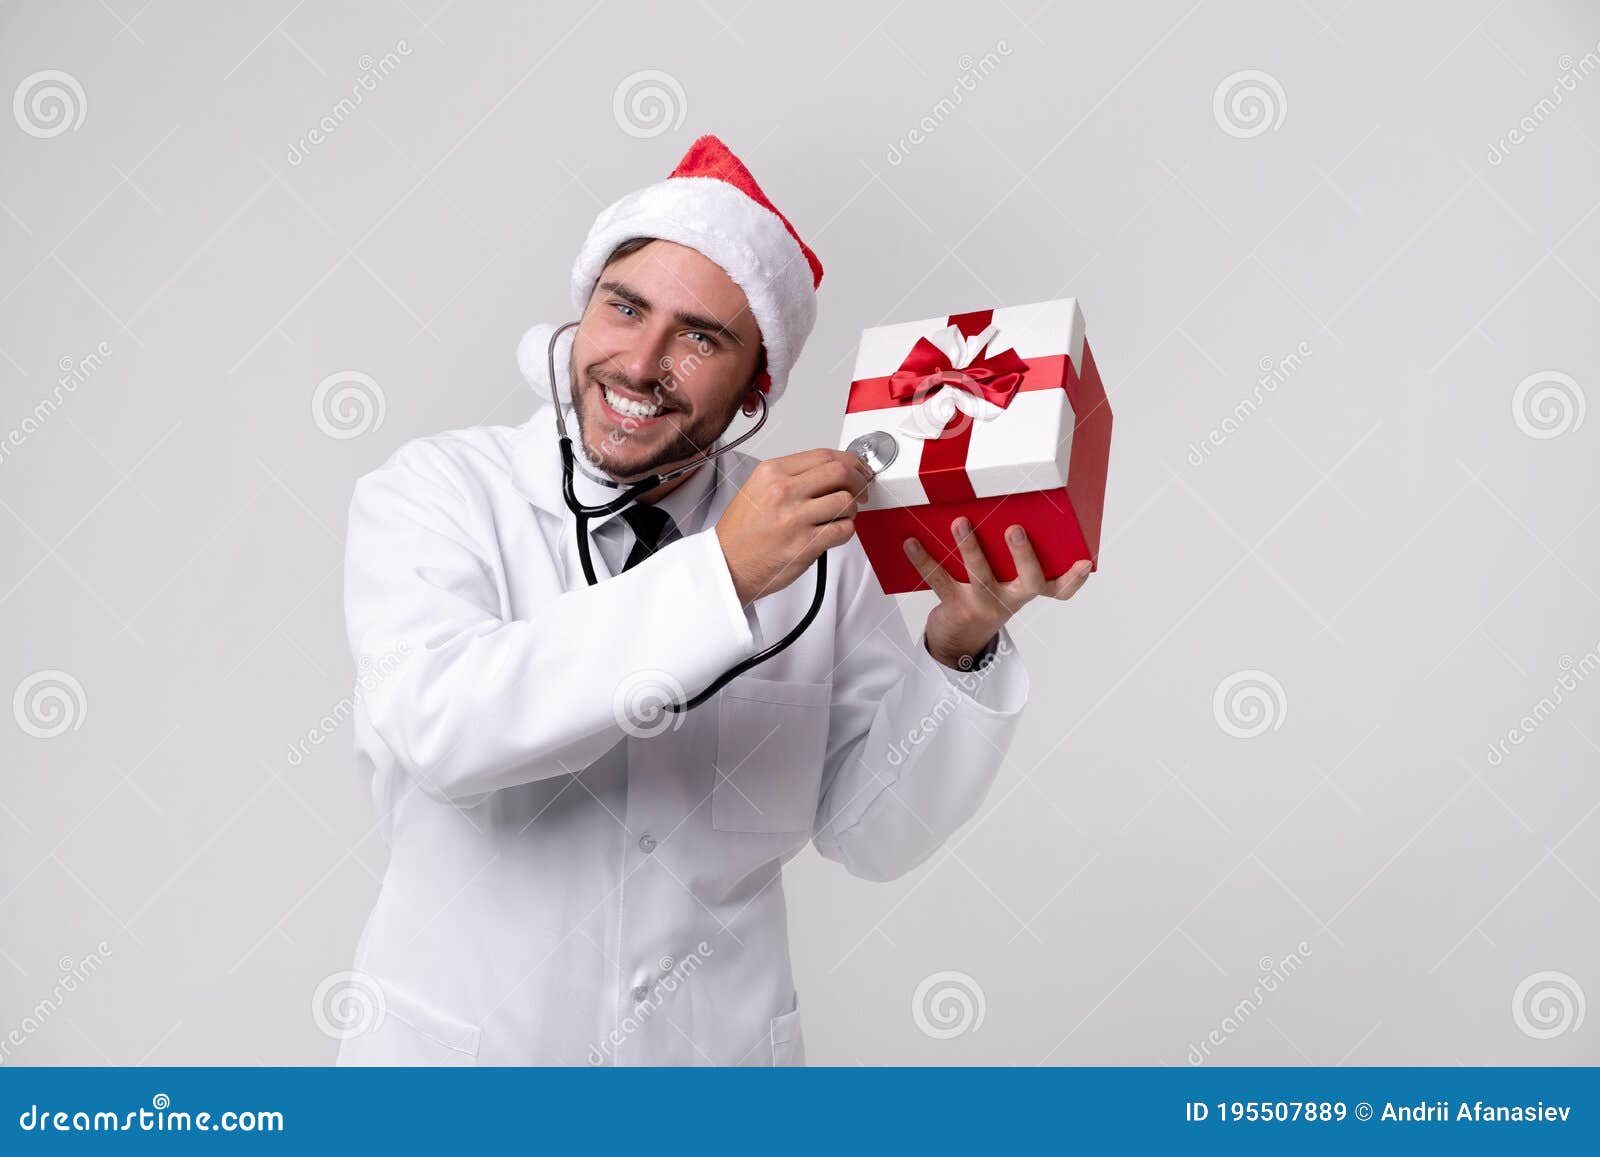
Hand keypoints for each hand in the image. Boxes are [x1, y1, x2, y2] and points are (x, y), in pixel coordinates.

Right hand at [716, 449, 871, 603]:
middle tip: (861, 489)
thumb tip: (831, 470)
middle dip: (858, 480)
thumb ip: (792, 476)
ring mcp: (794, 518)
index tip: (858, 468)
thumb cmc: (741, 532)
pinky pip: (843, 530)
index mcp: (771, 472)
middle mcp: (783, 491)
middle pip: (840, 472)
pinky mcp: (805, 544)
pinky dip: (846, 530)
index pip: (823, 455)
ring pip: (846, 501)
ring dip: (851, 509)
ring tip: (842, 515)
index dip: (849, 461)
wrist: (727, 565)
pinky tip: (834, 531)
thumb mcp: (757, 488)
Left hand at [904, 518, 1091, 669]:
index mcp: (1028, 590)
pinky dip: (923, 559)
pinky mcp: (957, 607)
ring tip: (960, 523)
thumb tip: (1001, 502)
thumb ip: (1009, 551)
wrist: (959, 637)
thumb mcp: (1005, 577)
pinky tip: (910, 541)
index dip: (1074, 579)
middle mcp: (1012, 600)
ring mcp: (985, 604)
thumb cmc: (987, 593)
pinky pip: (939, 580)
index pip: (1060, 589)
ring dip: (970, 548)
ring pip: (981, 577)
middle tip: (1015, 529)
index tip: (1083, 561)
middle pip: (1029, 582)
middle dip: (1024, 555)